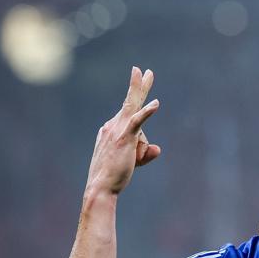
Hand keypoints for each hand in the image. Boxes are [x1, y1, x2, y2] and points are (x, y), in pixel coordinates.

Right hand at [86, 67, 160, 194]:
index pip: (132, 122)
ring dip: (139, 154)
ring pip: (141, 131)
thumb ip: (145, 153)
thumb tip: (157, 148)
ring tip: (129, 164)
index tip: (139, 77)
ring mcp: (117, 130)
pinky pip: (138, 121)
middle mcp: (112, 125)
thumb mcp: (133, 161)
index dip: (140, 123)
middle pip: (130, 102)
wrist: (101, 187)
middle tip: (145, 70)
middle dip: (139, 85)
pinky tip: (157, 104)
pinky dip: (147, 112)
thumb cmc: (114, 176)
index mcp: (110, 128)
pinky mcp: (125, 137)